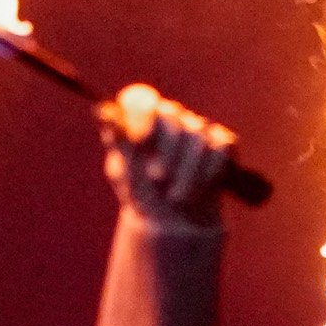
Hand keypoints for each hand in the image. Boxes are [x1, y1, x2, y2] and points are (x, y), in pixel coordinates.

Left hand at [108, 84, 239, 227]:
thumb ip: (117, 141)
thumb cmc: (142, 194)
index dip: (142, 116)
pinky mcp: (223, 143)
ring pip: (197, 136)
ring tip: (176, 198)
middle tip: (158, 179)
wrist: (173, 224)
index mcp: (141, 120)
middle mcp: (170, 118)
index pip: (140, 101)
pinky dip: (210, 170)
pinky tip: (202, 189)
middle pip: (171, 115)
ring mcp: (198, 129)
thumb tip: (102, 111)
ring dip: (186, 172)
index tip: (141, 140)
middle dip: (165, 151)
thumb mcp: (123, 171)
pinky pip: (221, 147)